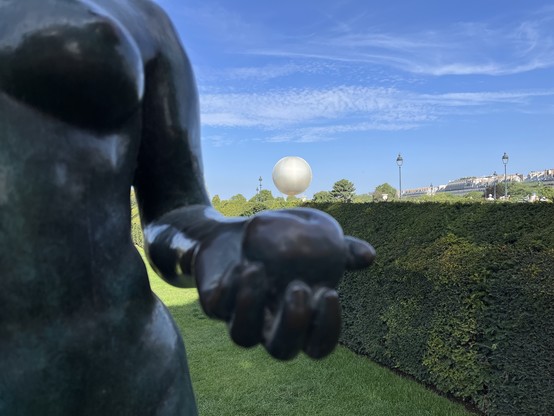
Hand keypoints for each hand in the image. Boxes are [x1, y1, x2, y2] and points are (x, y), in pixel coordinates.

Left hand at [191, 208, 374, 359]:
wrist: (234, 231)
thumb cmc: (282, 240)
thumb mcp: (314, 238)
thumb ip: (341, 249)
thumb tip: (369, 257)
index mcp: (298, 318)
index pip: (317, 345)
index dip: (326, 330)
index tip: (329, 294)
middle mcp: (269, 326)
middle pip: (282, 351)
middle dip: (291, 325)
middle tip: (296, 288)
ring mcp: (239, 317)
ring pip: (243, 337)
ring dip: (251, 306)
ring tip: (256, 269)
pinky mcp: (213, 303)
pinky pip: (217, 308)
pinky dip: (228, 289)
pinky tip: (239, 264)